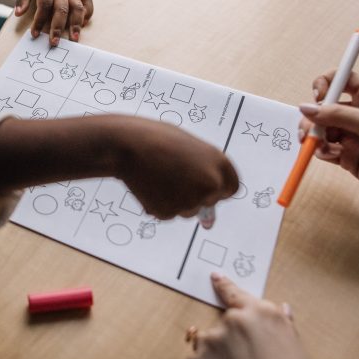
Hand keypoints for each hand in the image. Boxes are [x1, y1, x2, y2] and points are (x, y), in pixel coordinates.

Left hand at [15, 0, 93, 45]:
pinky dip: (88, 13)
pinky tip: (83, 24)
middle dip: (58, 27)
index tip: (34, 34)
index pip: (44, 4)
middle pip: (62, 8)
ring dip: (76, 24)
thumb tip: (18, 13)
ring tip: (74, 39)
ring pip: (78, 7)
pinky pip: (88, 2)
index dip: (40, 20)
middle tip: (54, 43)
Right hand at [112, 117, 237, 219]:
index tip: (203, 184)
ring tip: (158, 175)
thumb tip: (208, 220)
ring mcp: (191, 200)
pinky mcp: (170, 211)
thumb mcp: (189, 147)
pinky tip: (149, 184)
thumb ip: (203, 173)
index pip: (230, 188)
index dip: (215, 188)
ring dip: (176, 199)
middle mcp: (210, 184)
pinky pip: (168, 213)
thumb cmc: (156, 139)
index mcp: (220, 163)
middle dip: (194, 194)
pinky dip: (159, 204)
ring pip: (188, 210)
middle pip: (209, 202)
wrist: (128, 144)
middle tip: (173, 176)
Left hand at [186, 274, 321, 358]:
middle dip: (229, 343)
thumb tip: (283, 309)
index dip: (223, 285)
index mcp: (262, 314)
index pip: (236, 294)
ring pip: (208, 345)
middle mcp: (234, 320)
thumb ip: (283, 326)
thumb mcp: (296, 350)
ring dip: (216, 358)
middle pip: (223, 325)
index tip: (214, 277)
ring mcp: (212, 340)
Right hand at [299, 71, 358, 250]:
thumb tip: (306, 107)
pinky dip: (322, 152)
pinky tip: (330, 156)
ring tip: (317, 147)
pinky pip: (327, 149)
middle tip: (308, 131)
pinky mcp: (350, 156)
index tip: (317, 96)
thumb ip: (339, 115)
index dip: (325, 84)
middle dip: (313, 117)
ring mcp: (355, 135)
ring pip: (322, 129)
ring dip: (315, 136)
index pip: (342, 79)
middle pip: (326, 106)